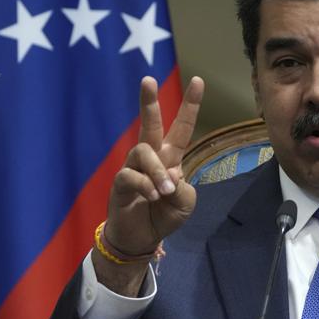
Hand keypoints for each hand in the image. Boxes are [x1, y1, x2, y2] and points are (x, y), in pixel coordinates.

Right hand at [94, 76, 203, 292]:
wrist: (140, 239)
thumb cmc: (162, 216)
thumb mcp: (184, 204)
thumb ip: (185, 188)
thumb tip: (171, 177)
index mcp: (170, 158)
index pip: (181, 128)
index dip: (190, 106)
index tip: (199, 80)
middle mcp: (150, 157)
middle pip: (150, 125)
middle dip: (149, 102)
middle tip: (148, 79)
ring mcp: (133, 168)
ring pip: (143, 152)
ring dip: (157, 171)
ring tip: (164, 192)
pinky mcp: (120, 183)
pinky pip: (130, 175)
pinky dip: (145, 185)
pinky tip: (153, 196)